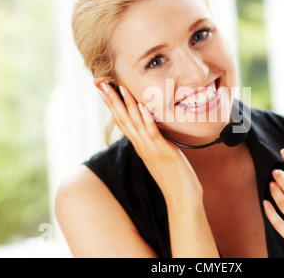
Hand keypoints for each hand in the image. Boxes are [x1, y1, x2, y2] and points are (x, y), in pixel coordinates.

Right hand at [98, 82, 202, 202]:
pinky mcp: (163, 153)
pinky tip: (142, 107)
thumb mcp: (160, 155)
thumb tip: (152, 129)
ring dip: (127, 105)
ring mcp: (151, 150)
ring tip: (119, 88)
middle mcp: (142, 146)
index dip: (113, 106)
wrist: (182, 198)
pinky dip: (146, 120)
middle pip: (123, 120)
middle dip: (112, 101)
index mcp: (140, 146)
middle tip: (101, 84)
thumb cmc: (174, 177)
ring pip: (135, 124)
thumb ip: (154, 142)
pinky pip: (153, 134)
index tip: (104, 90)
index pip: (123, 122)